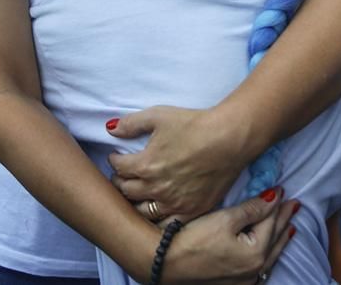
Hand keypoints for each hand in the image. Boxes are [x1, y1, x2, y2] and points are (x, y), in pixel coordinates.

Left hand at [108, 106, 246, 219]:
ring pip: (142, 212)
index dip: (114, 160)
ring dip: (135, 202)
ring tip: (137, 194)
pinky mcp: (192, 211)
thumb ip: (131, 124)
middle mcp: (156, 188)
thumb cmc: (194, 124)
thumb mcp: (158, 116)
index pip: (118, 168)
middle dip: (120, 181)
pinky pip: (167, 224)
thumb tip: (111, 128)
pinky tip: (158, 209)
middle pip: (126, 191)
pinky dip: (158, 219)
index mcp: (145, 165)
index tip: (116, 157)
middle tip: (123, 176)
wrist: (229, 139)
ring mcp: (174, 203)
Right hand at [161, 189, 297, 284]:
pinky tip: (268, 252)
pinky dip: (267, 255)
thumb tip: (275, 197)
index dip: (276, 204)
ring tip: (289, 227)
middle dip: (284, 221)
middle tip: (293, 206)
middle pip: (274, 240)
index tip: (282, 190)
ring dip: (279, 239)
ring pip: (270, 256)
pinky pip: (259, 268)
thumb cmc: (193, 239)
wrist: (164, 263)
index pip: (270, 222)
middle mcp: (254, 270)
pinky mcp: (233, 284)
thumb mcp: (225, 219)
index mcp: (256, 253)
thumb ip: (253, 209)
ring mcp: (245, 280)